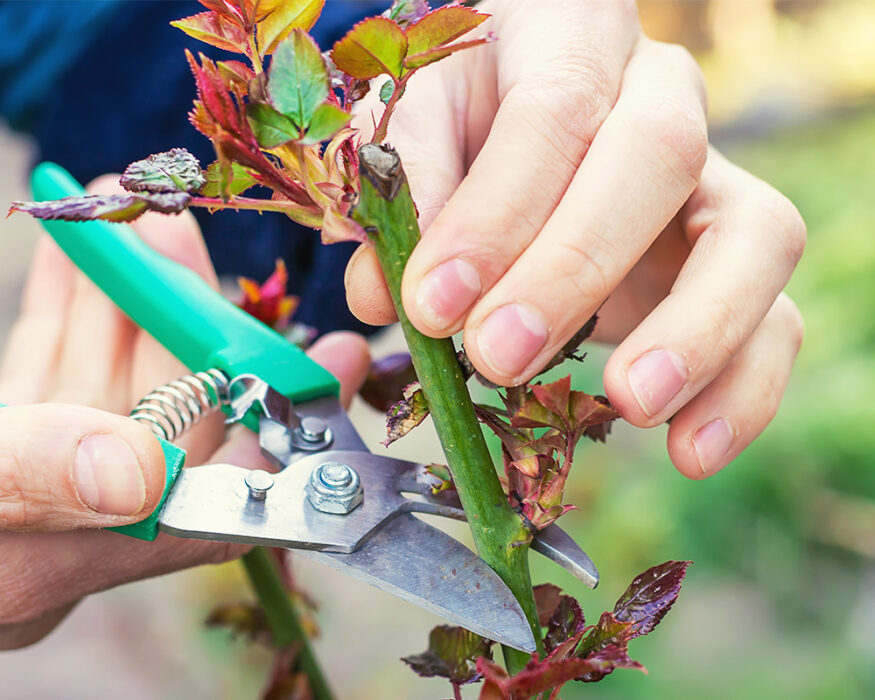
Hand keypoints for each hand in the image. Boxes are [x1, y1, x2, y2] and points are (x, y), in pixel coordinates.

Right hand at [0, 176, 370, 648]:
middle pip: (164, 410)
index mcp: (85, 553)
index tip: (340, 360)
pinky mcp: (2, 434)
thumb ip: (37, 484)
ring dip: (125, 290)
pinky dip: (64, 302)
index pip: (222, 495)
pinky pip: (44, 363)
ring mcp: (39, 469)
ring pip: (105, 372)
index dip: (286, 429)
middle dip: (186, 317)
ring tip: (140, 212)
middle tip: (195, 235)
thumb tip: (144, 475)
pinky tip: (77, 248)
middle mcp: (77, 518)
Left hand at [345, 0, 804, 478]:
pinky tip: (688, 449)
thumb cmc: (464, 128)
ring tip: (629, 404)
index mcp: (571, 35)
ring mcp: (716, 178)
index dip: (495, 214)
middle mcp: (660, 94)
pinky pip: (777, 317)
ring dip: (695, 331)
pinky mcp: (737, 260)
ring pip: (756, 236)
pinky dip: (743, 390)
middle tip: (499, 354)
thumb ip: (402, 200)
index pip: (552, 110)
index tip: (434, 305)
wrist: (522, 138)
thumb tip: (388, 291)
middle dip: (575, 269)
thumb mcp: (413, 138)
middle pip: (658, 157)